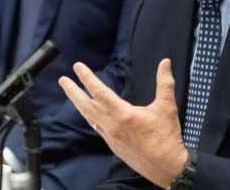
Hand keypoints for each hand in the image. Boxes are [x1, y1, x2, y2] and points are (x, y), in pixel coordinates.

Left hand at [59, 59, 187, 187]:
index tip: (77, 67)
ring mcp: (111, 137)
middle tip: (62, 80)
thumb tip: (165, 63)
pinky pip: (96, 127)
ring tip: (72, 93)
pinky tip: (89, 112)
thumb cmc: (167, 138)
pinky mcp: (113, 145)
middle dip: (73, 92)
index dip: (87, 78)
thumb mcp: (167, 107)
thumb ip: (165, 83)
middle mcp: (112, 126)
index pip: (100, 92)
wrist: (166, 167)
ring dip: (79, 104)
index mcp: (124, 115)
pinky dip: (90, 116)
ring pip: (89, 117)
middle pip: (86, 106)